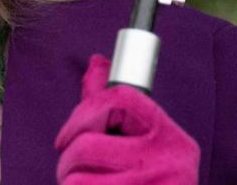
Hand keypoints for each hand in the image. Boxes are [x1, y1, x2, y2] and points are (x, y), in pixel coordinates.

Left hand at [55, 54, 199, 184]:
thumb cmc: (148, 178)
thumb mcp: (140, 139)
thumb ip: (112, 103)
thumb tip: (96, 63)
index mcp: (169, 135)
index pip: (118, 98)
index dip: (81, 113)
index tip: (66, 135)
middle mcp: (168, 160)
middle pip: (87, 144)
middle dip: (68, 158)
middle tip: (72, 168)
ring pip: (77, 177)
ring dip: (68, 182)